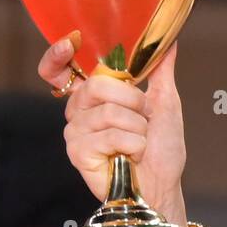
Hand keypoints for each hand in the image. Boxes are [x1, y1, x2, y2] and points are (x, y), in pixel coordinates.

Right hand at [37, 33, 187, 211]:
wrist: (163, 184)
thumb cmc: (162, 149)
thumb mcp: (165, 103)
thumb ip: (161, 72)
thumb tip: (169, 43)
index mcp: (94, 94)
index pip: (60, 68)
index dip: (57, 55)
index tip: (69, 43)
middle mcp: (80, 110)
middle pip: (97, 84)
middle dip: (133, 102)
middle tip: (144, 119)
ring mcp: (76, 131)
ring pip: (109, 112)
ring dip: (138, 128)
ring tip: (139, 142)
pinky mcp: (77, 152)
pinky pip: (108, 135)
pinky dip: (132, 145)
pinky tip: (130, 156)